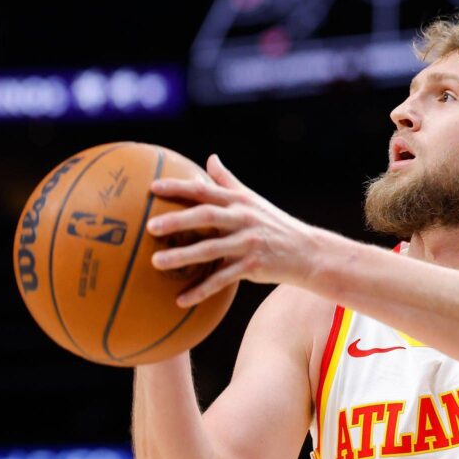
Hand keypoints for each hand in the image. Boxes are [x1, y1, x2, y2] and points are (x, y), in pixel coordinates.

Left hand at [146, 154, 320, 306]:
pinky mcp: (253, 267)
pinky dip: (201, 290)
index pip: (205, 190)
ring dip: (182, 256)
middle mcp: (243, 220)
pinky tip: (181, 300)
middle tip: (150, 226)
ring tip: (156, 262)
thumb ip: (228, 181)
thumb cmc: (274, 224)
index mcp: (240, 202)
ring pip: (211, 250)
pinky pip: (222, 280)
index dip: (179, 187)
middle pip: (206, 217)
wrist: (307, 252)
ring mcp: (248, 244)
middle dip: (177, 220)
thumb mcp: (253, 200)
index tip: (153, 187)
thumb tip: (211, 158)